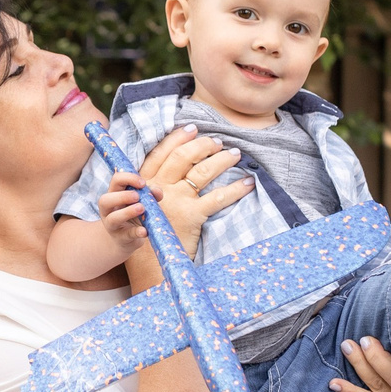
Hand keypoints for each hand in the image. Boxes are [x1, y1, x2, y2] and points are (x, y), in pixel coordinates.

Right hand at [113, 125, 248, 256]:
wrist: (148, 262)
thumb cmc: (147, 233)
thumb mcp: (143, 205)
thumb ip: (153, 188)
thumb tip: (176, 170)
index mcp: (145, 182)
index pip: (161, 153)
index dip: (178, 138)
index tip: (193, 128)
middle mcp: (159, 188)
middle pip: (182, 157)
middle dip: (203, 145)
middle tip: (218, 142)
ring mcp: (175, 201)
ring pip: (201, 172)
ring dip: (221, 160)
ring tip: (235, 155)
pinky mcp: (191, 216)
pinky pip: (218, 197)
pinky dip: (235, 188)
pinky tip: (247, 183)